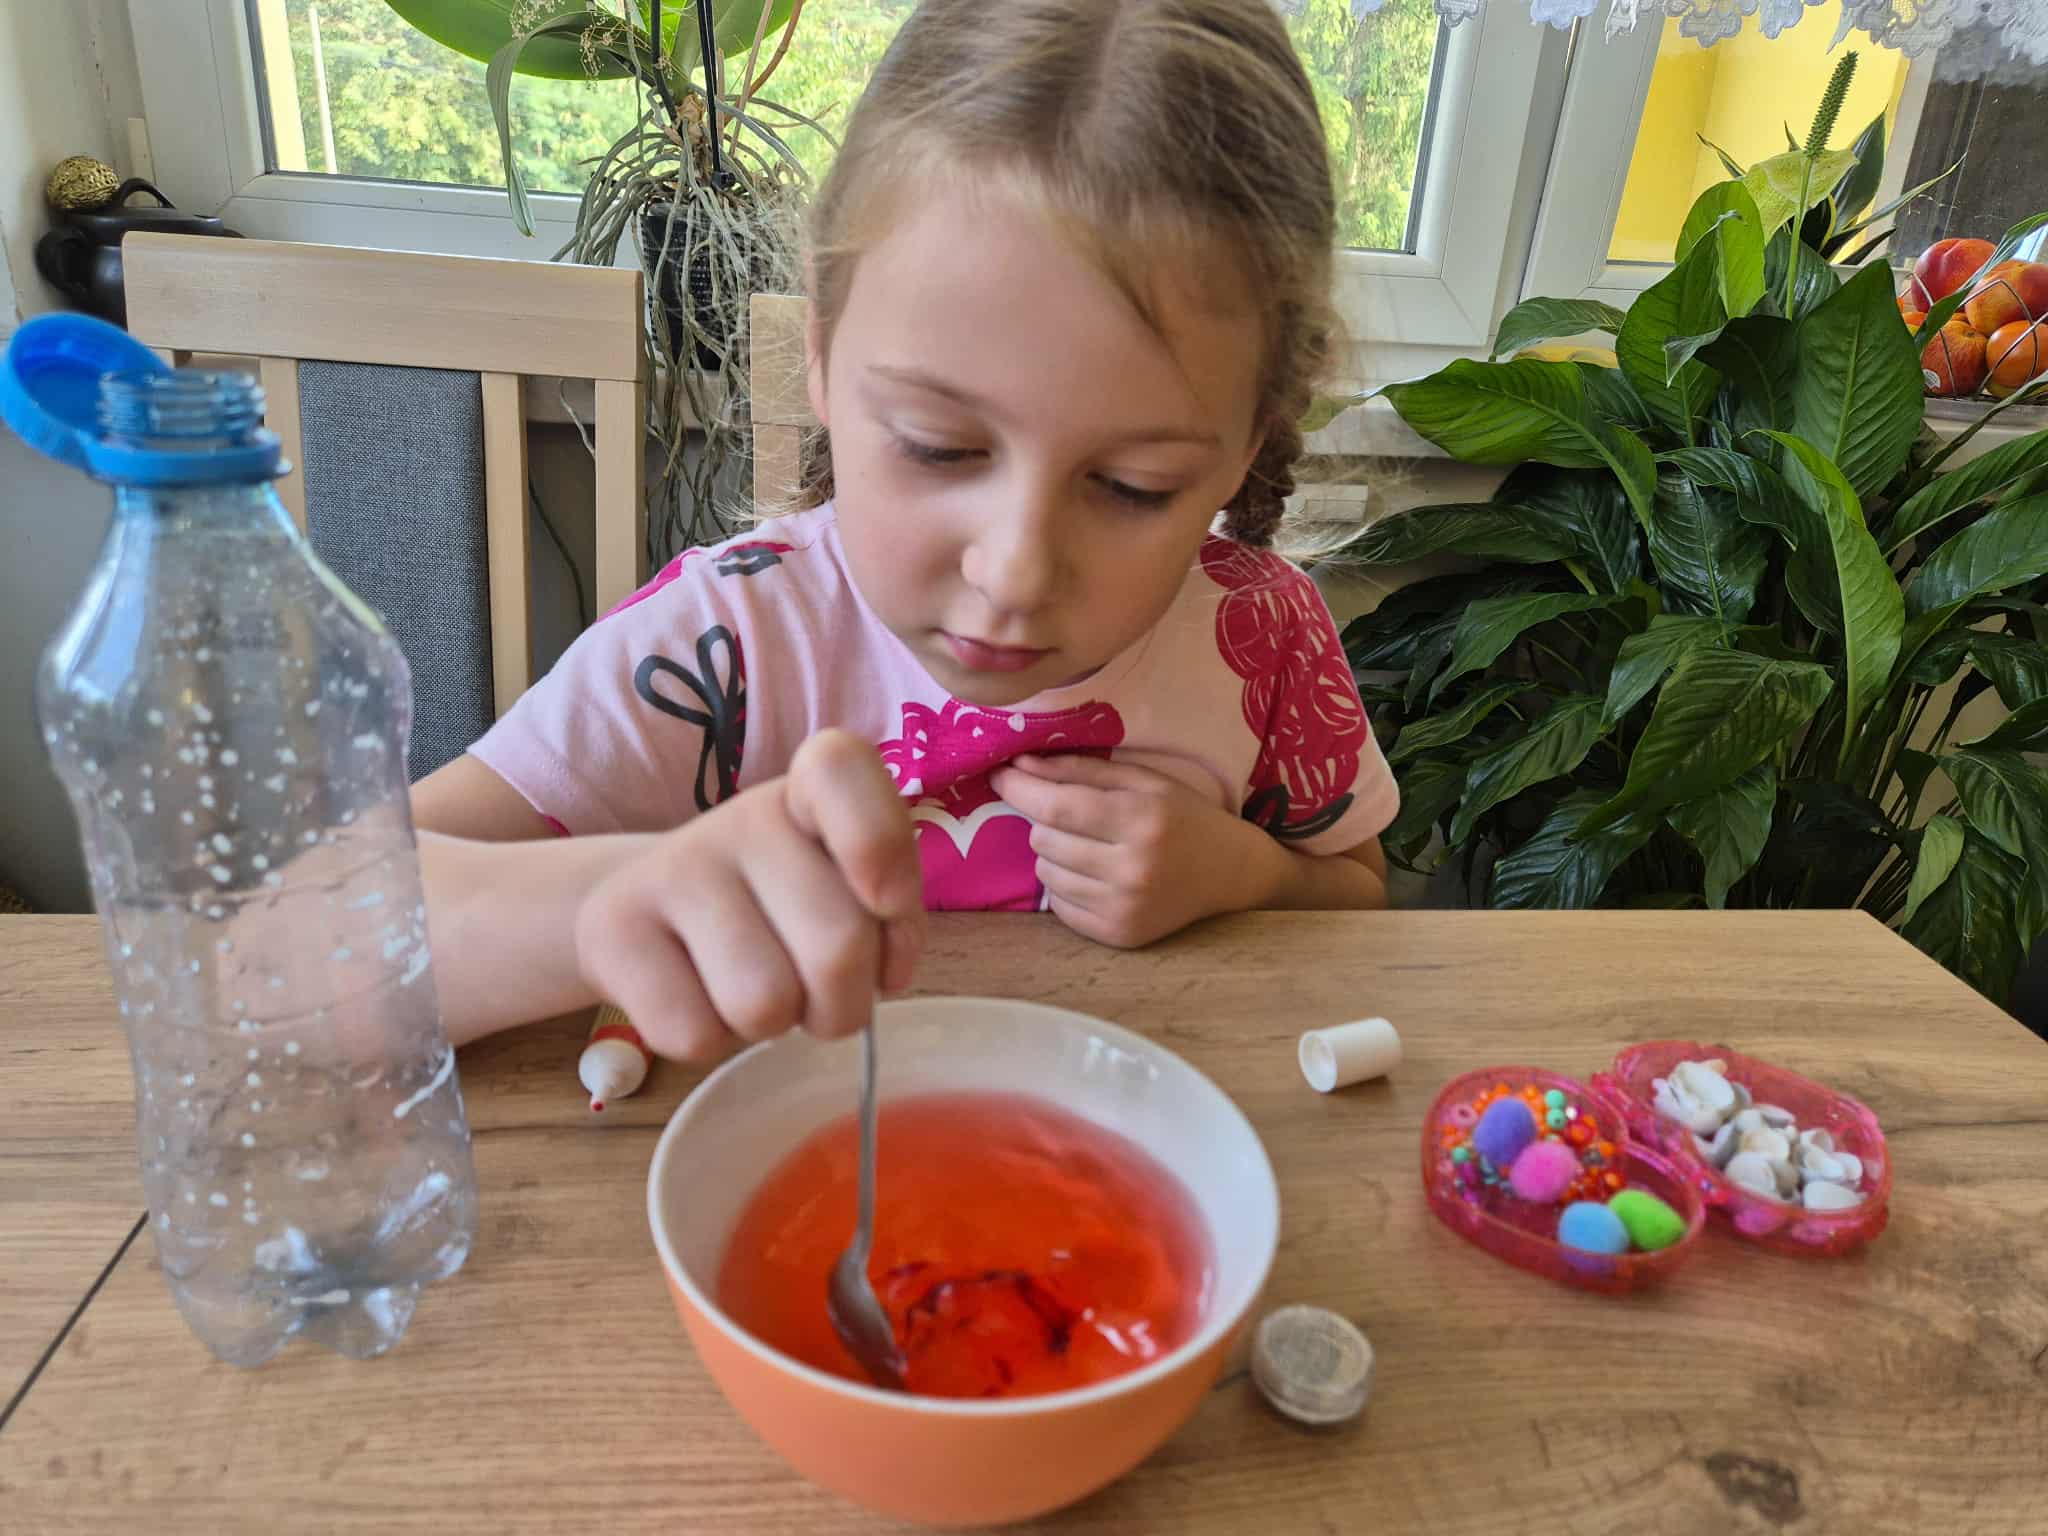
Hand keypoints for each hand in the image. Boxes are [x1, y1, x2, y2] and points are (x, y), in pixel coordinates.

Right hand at [573, 730, 924, 1059]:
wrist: (652, 919)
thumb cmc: (777, 909)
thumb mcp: (846, 891)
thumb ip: (890, 912)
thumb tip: (883, 971)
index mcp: (810, 791)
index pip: (842, 770)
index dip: (883, 850)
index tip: (884, 904)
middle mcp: (741, 817)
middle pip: (839, 946)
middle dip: (845, 1003)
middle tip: (820, 994)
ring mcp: (671, 869)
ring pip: (765, 1004)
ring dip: (777, 1027)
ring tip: (759, 992)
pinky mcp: (611, 930)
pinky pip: (696, 1034)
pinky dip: (714, 1041)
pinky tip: (702, 999)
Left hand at [990, 754, 1280, 948]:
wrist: (1230, 875)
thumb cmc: (1184, 817)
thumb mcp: (1142, 780)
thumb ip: (1080, 770)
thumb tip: (1020, 765)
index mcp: (1141, 819)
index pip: (1056, 807)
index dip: (1019, 789)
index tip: (1000, 774)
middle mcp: (1132, 868)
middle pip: (1044, 840)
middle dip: (1046, 821)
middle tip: (1074, 816)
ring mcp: (1125, 908)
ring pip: (1045, 873)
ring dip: (1055, 854)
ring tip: (1090, 846)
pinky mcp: (1118, 935)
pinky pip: (1059, 906)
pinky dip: (1066, 886)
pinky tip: (1096, 875)